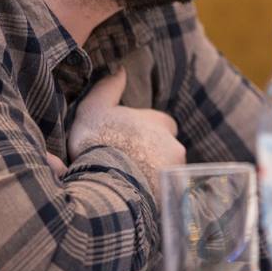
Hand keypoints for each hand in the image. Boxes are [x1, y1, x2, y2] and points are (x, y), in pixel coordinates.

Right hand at [67, 68, 185, 198]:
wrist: (104, 180)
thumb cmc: (98, 140)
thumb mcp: (96, 107)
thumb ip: (109, 88)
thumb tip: (120, 70)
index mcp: (161, 123)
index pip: (164, 125)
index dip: (149, 133)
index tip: (131, 141)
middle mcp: (174, 146)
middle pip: (167, 151)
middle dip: (154, 157)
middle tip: (129, 165)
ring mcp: (175, 173)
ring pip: (168, 174)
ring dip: (154, 177)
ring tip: (129, 185)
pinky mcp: (171, 196)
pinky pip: (165, 195)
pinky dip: (154, 196)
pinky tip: (135, 200)